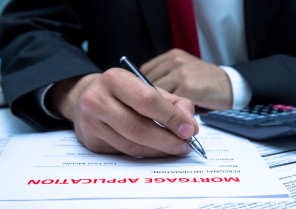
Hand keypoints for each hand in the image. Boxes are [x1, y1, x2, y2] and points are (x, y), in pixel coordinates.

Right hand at [46, 68, 197, 156]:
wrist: (86, 97)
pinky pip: (124, 152)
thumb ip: (172, 102)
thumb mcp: (146, 87)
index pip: (147, 100)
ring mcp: (90, 123)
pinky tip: (157, 150)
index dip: (171, 117)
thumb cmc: (121, 92)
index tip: (189, 129)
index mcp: (114, 79)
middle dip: (167, 140)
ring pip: (132, 145)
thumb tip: (189, 125)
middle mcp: (97, 100)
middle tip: (186, 145)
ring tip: (175, 148)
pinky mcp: (91, 141)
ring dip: (159, 150)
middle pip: (138, 128)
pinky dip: (146, 154)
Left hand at [140, 49, 232, 109]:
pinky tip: (173, 115)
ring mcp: (181, 73)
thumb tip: (144, 94)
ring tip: (161, 115)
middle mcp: (174, 61)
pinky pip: (170, 102)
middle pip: (147, 83)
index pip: (144, 72)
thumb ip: (166, 78)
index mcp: (171, 56)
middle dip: (147, 99)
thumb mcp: (183, 72)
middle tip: (149, 111)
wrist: (230, 85)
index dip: (142, 88)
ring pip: (156, 93)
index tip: (143, 100)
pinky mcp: (188, 87)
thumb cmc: (204, 82)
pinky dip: (169, 111)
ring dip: (157, 106)